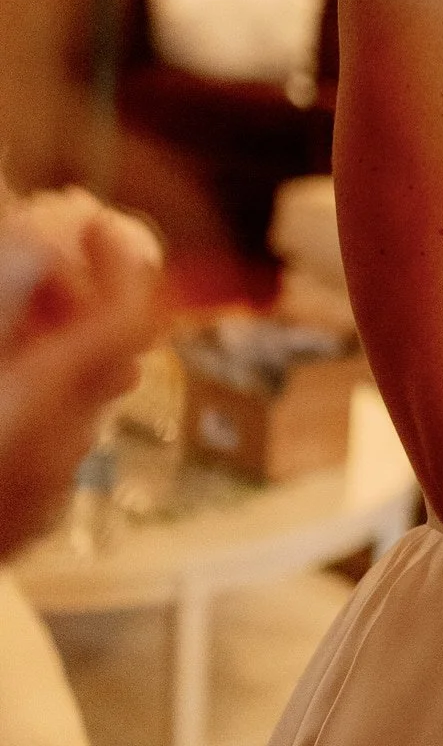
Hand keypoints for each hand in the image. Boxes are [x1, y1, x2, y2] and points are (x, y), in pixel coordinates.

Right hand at [0, 193, 164, 557]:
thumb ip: (4, 298)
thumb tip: (39, 237)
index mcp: (41, 402)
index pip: (128, 318)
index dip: (120, 262)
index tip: (91, 222)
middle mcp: (59, 447)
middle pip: (107, 357)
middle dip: (78, 297)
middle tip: (34, 259)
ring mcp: (41, 493)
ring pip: (77, 400)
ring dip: (53, 347)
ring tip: (8, 319)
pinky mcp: (19, 523)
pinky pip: (47, 443)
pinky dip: (32, 398)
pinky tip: (0, 386)